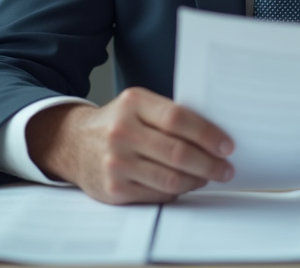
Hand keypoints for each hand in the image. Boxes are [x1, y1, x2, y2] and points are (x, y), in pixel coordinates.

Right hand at [27, 87, 233, 204]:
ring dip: (197, 181)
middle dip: (209, 163)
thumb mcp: (137, 106)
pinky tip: (185, 185)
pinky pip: (157, 195)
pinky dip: (177, 192)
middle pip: (178, 152)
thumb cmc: (116, 123)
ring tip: (208, 177)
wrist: (72, 143)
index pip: (179, 118)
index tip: (227, 145)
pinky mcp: (114, 189)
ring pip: (170, 178)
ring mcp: (116, 162)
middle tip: (225, 168)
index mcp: (133, 103)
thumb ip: (169, 116)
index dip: (208, 134)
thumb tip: (214, 136)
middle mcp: (122, 132)